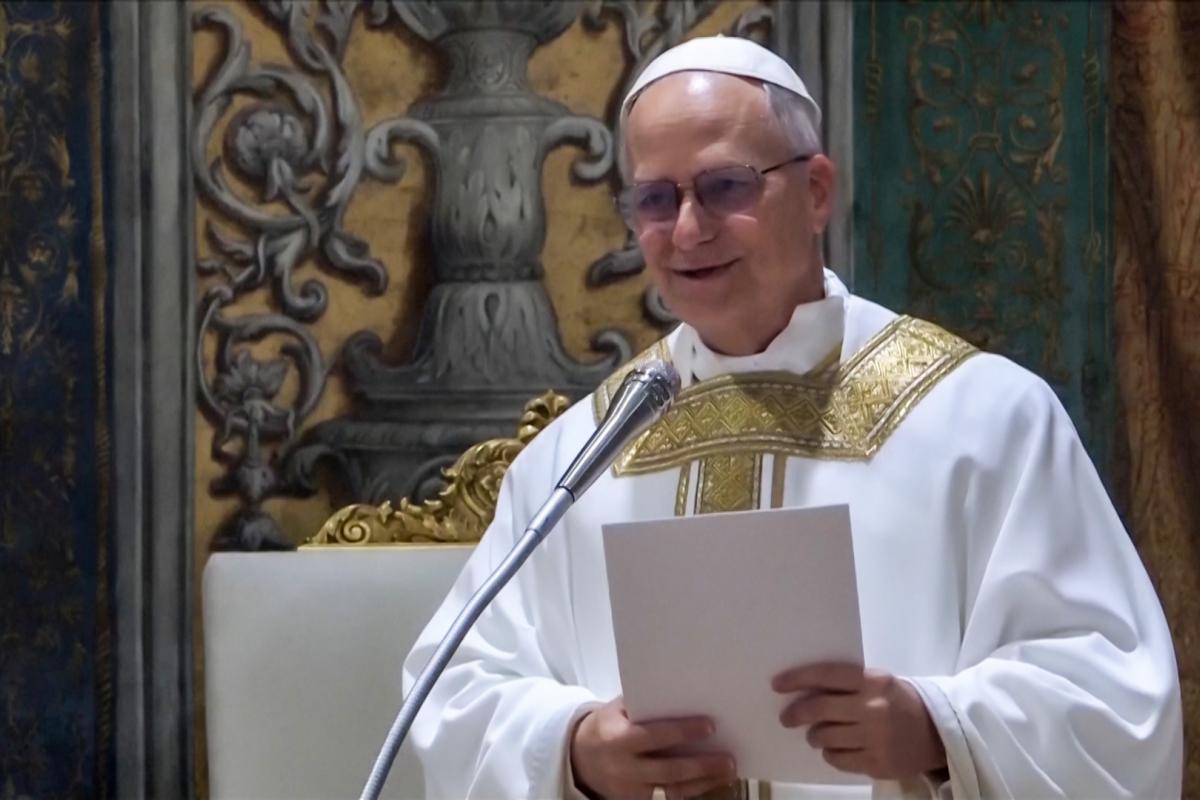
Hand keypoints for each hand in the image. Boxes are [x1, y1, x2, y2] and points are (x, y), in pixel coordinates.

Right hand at [570, 696, 737, 799]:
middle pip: (667, 770)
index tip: (710, 726)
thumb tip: (681, 694)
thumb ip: (643, 705)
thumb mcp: (616, 710)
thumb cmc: (606, 727)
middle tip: (728, 759)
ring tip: (727, 772)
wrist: (580, 759)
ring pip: (671, 790)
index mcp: (617, 739)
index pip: (653, 736)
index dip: (682, 732)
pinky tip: (709, 783)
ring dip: (702, 782)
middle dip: (700, 765)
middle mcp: (624, 768)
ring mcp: (629, 790)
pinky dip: (691, 792)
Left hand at [772, 663, 945, 780]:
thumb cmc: (900, 702)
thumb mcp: (879, 682)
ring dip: (814, 736)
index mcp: (873, 681)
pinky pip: (838, 759)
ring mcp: (876, 738)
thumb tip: (804, 690)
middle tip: (787, 718)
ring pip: (825, 737)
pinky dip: (831, 754)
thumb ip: (849, 684)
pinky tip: (835, 749)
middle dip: (797, 713)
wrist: (938, 733)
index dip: (798, 678)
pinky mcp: (877, 763)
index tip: (777, 684)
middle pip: (820, 709)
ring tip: (816, 735)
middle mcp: (873, 707)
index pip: (826, 675)